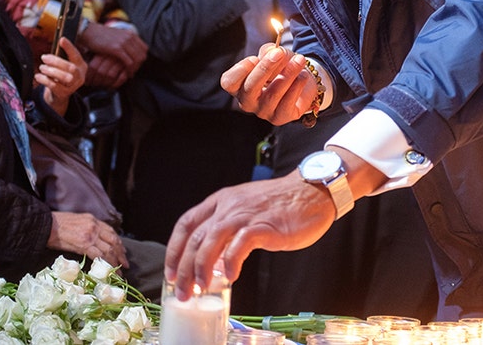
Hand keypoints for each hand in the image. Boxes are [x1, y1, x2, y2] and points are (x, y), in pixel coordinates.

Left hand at [39, 37, 87, 115]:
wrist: (59, 94)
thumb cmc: (60, 75)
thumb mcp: (63, 64)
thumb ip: (62, 55)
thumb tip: (59, 41)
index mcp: (81, 66)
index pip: (76, 55)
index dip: (69, 47)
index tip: (61, 39)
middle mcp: (80, 76)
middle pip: (71, 68)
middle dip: (56, 61)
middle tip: (44, 57)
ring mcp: (73, 86)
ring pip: (65, 77)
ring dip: (51, 71)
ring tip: (42, 68)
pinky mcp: (65, 93)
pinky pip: (55, 86)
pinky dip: (45, 80)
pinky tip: (38, 76)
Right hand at [48, 211, 127, 267]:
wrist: (44, 225)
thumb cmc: (56, 225)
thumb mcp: (76, 222)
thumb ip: (87, 228)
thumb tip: (93, 241)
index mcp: (92, 220)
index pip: (110, 232)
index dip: (118, 243)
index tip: (122, 252)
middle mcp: (94, 226)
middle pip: (113, 241)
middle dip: (121, 254)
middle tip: (125, 264)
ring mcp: (90, 234)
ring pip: (108, 249)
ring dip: (115, 261)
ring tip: (118, 271)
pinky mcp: (84, 243)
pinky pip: (99, 255)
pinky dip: (106, 263)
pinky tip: (108, 270)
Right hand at [78, 23, 146, 76]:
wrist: (89, 32)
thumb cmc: (100, 37)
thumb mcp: (117, 37)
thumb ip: (125, 42)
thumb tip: (131, 52)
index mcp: (130, 34)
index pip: (144, 49)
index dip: (141, 58)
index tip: (136, 66)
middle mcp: (129, 37)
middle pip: (142, 55)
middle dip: (139, 65)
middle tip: (133, 72)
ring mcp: (124, 42)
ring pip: (137, 59)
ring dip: (135, 69)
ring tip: (130, 74)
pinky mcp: (116, 49)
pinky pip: (129, 62)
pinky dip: (129, 70)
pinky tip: (126, 74)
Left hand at [83, 52, 127, 88]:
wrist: (126, 41)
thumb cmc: (108, 48)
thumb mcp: (97, 49)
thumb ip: (89, 56)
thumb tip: (83, 71)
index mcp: (103, 51)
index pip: (93, 66)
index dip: (89, 77)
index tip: (87, 82)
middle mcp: (111, 55)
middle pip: (101, 72)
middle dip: (96, 81)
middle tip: (94, 85)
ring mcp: (121, 60)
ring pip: (110, 75)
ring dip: (105, 83)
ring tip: (102, 86)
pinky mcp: (129, 65)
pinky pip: (122, 77)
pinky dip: (116, 84)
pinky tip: (112, 87)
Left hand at [165, 176, 336, 297]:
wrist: (312, 191)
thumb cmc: (281, 204)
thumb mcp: (246, 211)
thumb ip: (228, 231)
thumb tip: (213, 261)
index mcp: (221, 201)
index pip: (186, 224)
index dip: (174, 250)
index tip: (171, 272)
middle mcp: (228, 206)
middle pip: (195, 238)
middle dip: (184, 268)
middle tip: (182, 291)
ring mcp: (246, 215)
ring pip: (211, 240)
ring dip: (202, 267)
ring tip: (201, 287)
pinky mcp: (264, 225)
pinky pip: (241, 244)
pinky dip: (231, 261)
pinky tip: (230, 276)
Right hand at [220, 44, 319, 124]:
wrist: (301, 79)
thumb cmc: (281, 66)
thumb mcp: (273, 53)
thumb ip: (269, 51)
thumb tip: (271, 52)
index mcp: (239, 85)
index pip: (229, 82)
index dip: (240, 70)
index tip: (254, 58)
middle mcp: (248, 101)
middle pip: (250, 88)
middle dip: (264, 68)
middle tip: (279, 53)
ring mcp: (264, 111)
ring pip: (272, 95)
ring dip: (287, 74)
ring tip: (299, 60)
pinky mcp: (280, 117)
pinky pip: (287, 104)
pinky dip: (296, 87)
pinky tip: (303, 76)